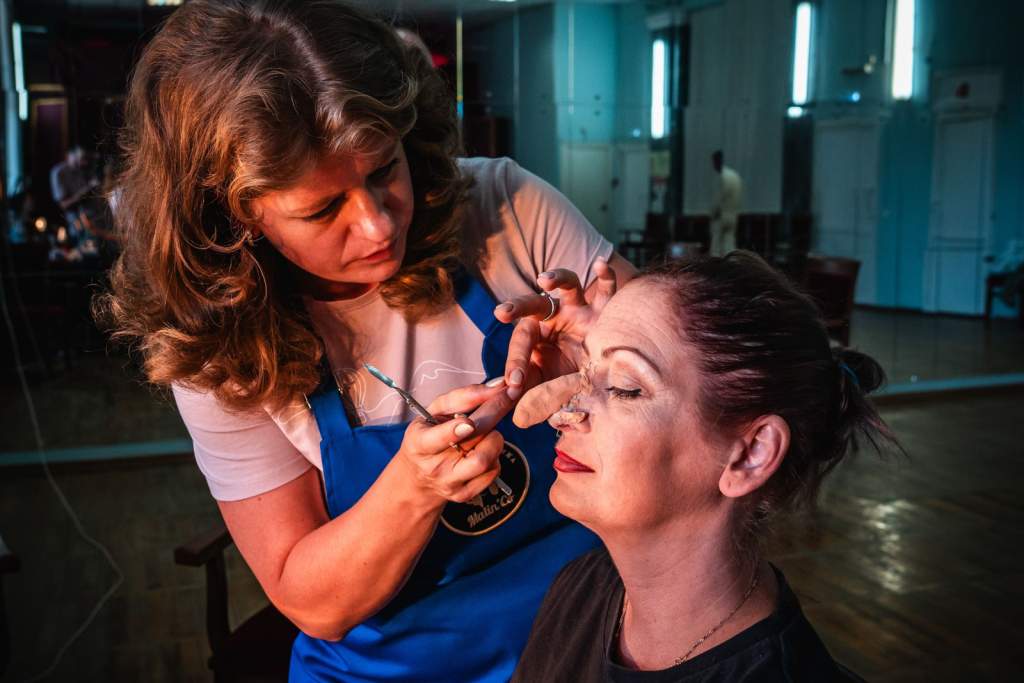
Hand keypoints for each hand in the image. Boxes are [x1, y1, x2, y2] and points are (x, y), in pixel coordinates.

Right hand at [397, 380, 516, 503]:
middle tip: (509, 394)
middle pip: (472, 442)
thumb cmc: (431, 433)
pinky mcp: (465, 494)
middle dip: (494, 413)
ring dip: (494, 440)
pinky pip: (493, 472)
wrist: (419, 476)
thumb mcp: (436, 411)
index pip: (437, 439)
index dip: (454, 431)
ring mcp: (450, 484)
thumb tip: (498, 385)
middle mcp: (433, 467)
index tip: (469, 423)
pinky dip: (495, 456)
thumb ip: (463, 396)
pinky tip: (483, 450)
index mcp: (419, 443)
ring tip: (486, 433)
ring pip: (486, 460)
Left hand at [494, 258, 618, 398]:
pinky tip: (603, 266)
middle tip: (502, 312)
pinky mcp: (604, 310)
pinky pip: (606, 290)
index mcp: (536, 338)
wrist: (603, 375)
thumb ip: (536, 399)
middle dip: (517, 307)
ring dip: (557, 278)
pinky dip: (607, 276)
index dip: (516, 363)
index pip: (521, 345)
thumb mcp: (551, 391)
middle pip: (532, 306)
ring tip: (544, 279)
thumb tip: (519, 419)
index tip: (513, 384)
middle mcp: (554, 318)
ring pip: (567, 285)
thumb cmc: (570, 380)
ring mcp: (580, 310)